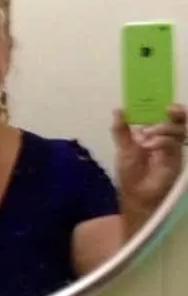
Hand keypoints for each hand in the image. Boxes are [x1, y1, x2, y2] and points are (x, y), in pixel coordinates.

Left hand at [112, 104, 186, 234]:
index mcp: (151, 135)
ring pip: (178, 130)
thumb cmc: (130, 173)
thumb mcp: (123, 148)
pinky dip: (163, 140)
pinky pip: (175, 144)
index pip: (161, 116)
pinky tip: (150, 145)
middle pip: (177, 120)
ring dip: (164, 128)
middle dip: (175, 112)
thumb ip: (121, 130)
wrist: (137, 195)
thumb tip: (118, 109)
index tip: (159, 100)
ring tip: (147, 135)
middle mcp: (164, 139)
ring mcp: (173, 149)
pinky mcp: (177, 159)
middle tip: (169, 109)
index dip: (162, 106)